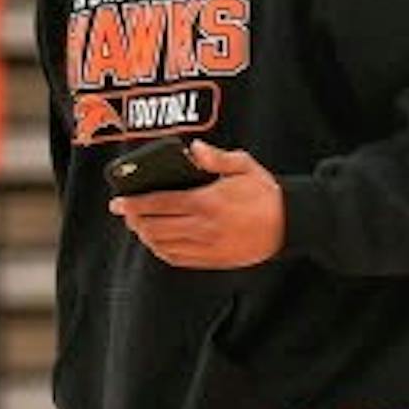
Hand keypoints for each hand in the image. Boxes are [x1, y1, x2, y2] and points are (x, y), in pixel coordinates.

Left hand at [109, 140, 283, 268]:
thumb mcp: (244, 166)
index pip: (159, 203)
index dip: (134, 203)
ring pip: (163, 245)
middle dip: (134, 219)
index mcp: (207, 201)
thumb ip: (216, 158)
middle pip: (155, 226)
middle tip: (124, 212)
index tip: (118, 201)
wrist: (290, 224)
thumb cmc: (264, 193)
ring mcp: (207, 246)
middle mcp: (203, 227)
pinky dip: (161, 250)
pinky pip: (177, 258)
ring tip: (137, 224)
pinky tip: (156, 242)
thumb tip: (193, 148)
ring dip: (145, 235)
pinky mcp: (212, 260)